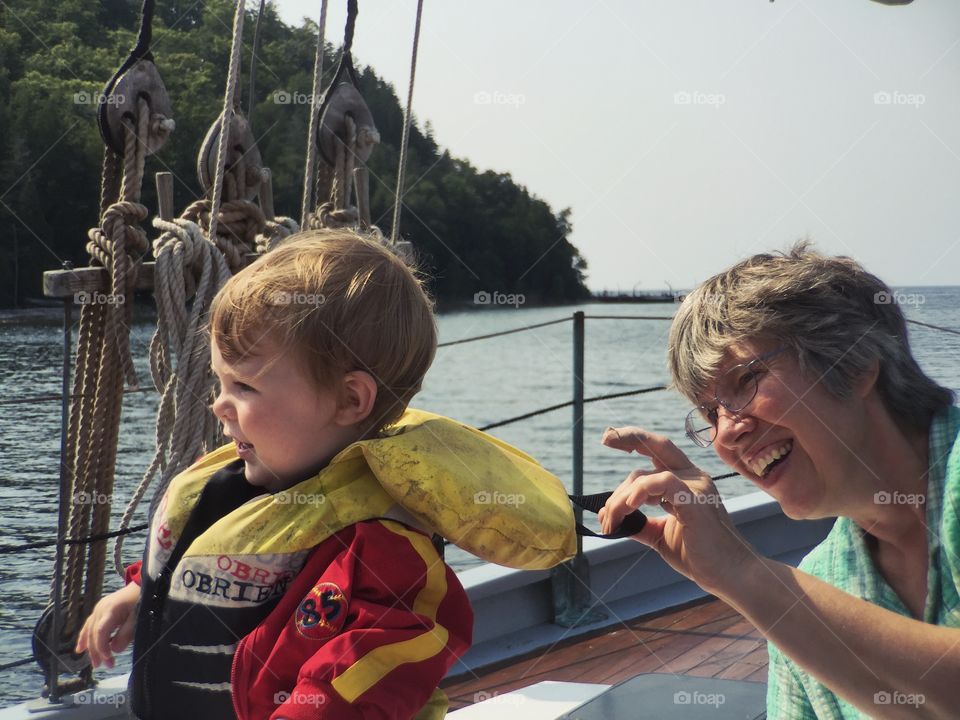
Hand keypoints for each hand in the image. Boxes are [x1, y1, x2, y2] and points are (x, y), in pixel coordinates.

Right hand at [74, 581, 139, 668]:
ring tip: (95, 663)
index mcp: (111, 609)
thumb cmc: (141, 600)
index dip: (102, 647)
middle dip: (97, 651)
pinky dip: (84, 638)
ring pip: (89, 631)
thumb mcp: (138, 617)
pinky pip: (88, 626)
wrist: (142, 583)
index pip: (101, 631)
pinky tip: (79, 649)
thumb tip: (113, 650)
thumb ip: (126, 634)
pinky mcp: (99, 610)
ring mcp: (98, 609)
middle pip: (93, 633)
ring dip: (91, 648)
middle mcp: (100, 609)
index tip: (108, 659)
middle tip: (104, 666)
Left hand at [598, 426, 756, 595]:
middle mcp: (692, 476)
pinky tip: (629, 506)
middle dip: (627, 438)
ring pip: (646, 475)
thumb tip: (609, 517)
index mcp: (685, 481)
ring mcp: (696, 486)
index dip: (634, 440)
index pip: (657, 450)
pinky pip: (663, 482)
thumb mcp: (659, 534)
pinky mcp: (696, 500)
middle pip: (655, 445)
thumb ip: (638, 523)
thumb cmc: (698, 555)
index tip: (609, 438)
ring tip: (610, 522)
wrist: (728, 575)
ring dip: (620, 498)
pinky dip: (640, 491)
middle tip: (603, 440)